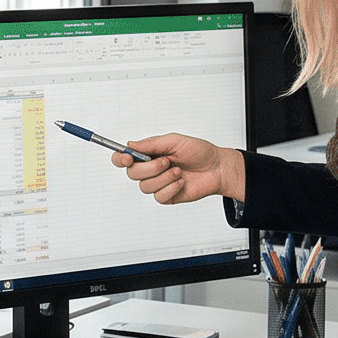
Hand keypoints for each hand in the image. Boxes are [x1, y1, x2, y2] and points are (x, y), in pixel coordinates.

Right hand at [114, 134, 246, 205]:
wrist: (217, 168)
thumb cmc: (199, 152)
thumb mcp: (175, 141)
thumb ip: (151, 144)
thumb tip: (131, 145)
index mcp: (149, 154)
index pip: (124, 158)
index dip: (120, 159)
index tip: (128, 158)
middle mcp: (150, 170)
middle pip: (132, 174)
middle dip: (149, 168)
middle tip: (167, 161)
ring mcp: (158, 184)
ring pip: (145, 186)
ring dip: (164, 178)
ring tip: (179, 171)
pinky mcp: (166, 196)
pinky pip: (159, 196)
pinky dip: (171, 188)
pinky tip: (182, 182)